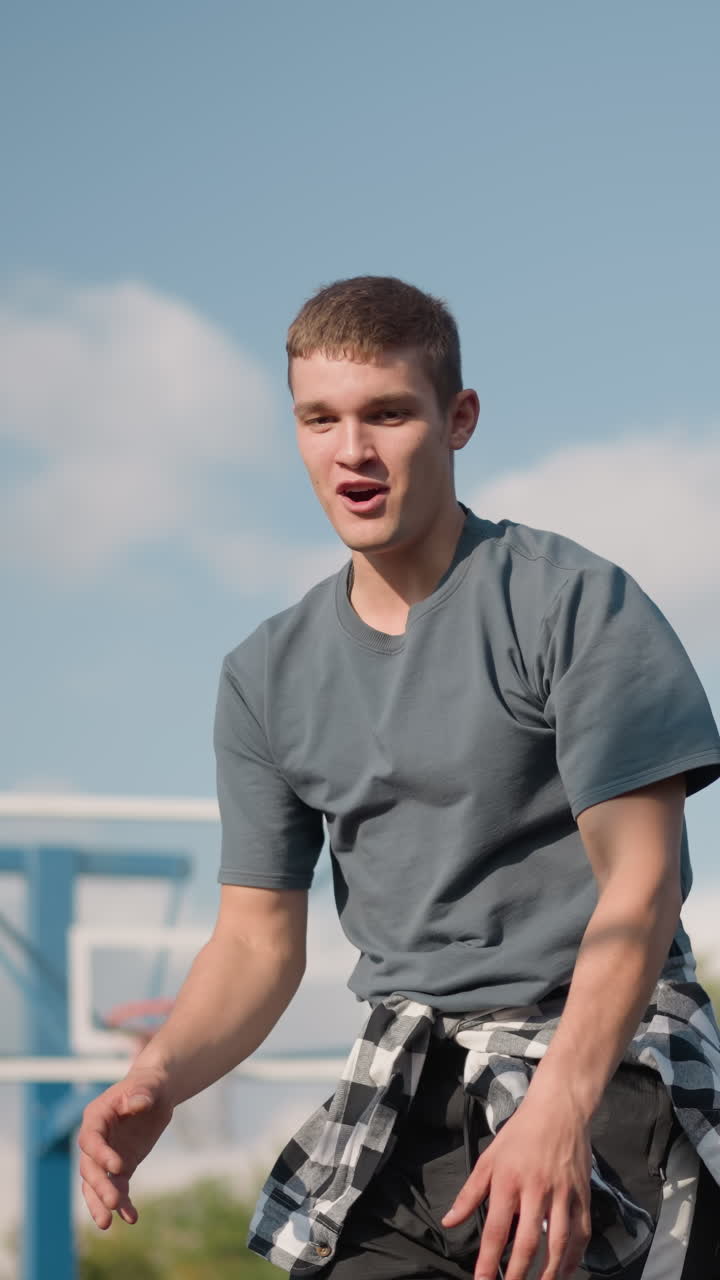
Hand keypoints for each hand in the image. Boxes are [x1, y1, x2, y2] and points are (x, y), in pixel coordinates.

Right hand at [77, 1068, 173, 1228]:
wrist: (157, 1092)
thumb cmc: (150, 1084)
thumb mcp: (149, 1084)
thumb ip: (141, 1093)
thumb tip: (137, 1103)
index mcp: (97, 1116)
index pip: (91, 1139)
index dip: (101, 1154)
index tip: (118, 1167)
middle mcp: (97, 1138)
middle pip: (90, 1166)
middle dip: (99, 1186)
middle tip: (112, 1203)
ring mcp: (107, 1155)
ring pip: (96, 1183)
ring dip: (99, 1203)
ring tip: (107, 1224)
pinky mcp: (121, 1166)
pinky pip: (118, 1187)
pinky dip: (123, 1203)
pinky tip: (131, 1218)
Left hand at [441, 1096, 591, 1279]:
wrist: (559, 1109)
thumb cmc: (520, 1133)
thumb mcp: (489, 1158)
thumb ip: (469, 1193)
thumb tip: (449, 1221)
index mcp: (508, 1180)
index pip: (495, 1229)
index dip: (488, 1261)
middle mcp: (536, 1189)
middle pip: (528, 1241)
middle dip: (519, 1274)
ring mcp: (562, 1193)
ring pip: (559, 1242)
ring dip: (550, 1272)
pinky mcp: (582, 1194)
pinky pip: (581, 1232)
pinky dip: (575, 1256)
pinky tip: (566, 1270)